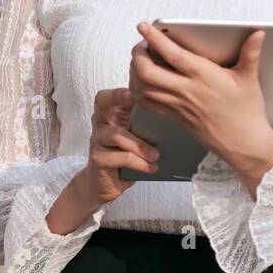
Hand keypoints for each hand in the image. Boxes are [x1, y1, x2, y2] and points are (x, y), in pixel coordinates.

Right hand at [81, 87, 160, 207]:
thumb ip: (144, 122)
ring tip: (156, 155)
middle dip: (117, 97)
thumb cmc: (125, 156)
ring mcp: (97, 140)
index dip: (120, 89)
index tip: (134, 87)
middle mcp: (101, 123)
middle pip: (102, 103)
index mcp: (111, 114)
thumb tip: (175, 113)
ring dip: (140, 145)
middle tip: (132, 98)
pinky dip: (140, 163)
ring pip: (117, 134)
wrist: (106, 185)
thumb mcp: (135, 136)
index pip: (110, 94)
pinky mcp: (98, 160)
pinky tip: (151, 167)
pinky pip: (121, 157)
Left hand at [129, 22, 272, 183]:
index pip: (172, 54)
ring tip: (139, 59)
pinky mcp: (174, 117)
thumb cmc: (246, 112)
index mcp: (204, 76)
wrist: (243, 143)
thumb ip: (250, 53)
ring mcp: (178, 105)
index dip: (155, 38)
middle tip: (141, 44)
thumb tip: (257, 34)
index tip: (144, 26)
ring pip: (142, 88)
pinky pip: (147, 103)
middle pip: (148, 72)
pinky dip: (137, 90)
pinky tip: (141, 81)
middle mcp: (187, 90)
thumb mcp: (249, 78)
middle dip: (137, 55)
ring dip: (134, 72)